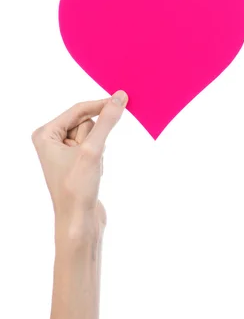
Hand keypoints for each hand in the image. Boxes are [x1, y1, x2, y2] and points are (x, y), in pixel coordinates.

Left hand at [32, 91, 127, 237]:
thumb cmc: (77, 187)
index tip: (123, 99)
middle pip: (86, 123)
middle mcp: (51, 141)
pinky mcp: (76, 163)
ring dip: (99, 149)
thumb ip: (107, 121)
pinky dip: (100, 158)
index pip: (78, 109)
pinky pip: (96, 148)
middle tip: (91, 156)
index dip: (101, 105)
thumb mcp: (93, 150)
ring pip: (94, 136)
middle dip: (96, 138)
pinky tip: (93, 173)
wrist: (78, 221)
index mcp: (45, 134)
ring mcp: (64, 152)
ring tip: (91, 169)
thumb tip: (119, 97)